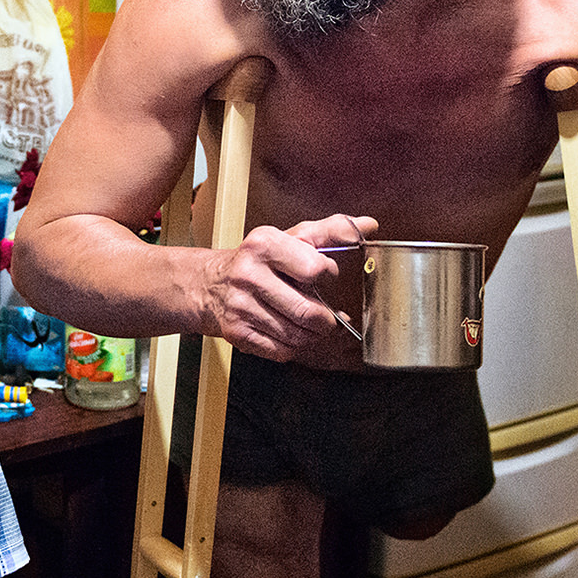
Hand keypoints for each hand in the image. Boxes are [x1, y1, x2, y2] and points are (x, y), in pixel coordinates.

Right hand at [197, 213, 378, 360]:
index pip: (315, 269)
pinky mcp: (236, 332)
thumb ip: (331, 231)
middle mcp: (248, 274)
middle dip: (326, 319)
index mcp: (264, 245)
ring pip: (297, 336)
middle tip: (325, 315)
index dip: (327, 275)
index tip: (322, 275)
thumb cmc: (259, 261)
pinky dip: (292, 346)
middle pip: (308, 312)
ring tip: (308, 324)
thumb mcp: (290, 238)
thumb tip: (369, 225)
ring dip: (311, 335)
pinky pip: (281, 351)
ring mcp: (240, 306)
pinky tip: (287, 332)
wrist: (208, 284)